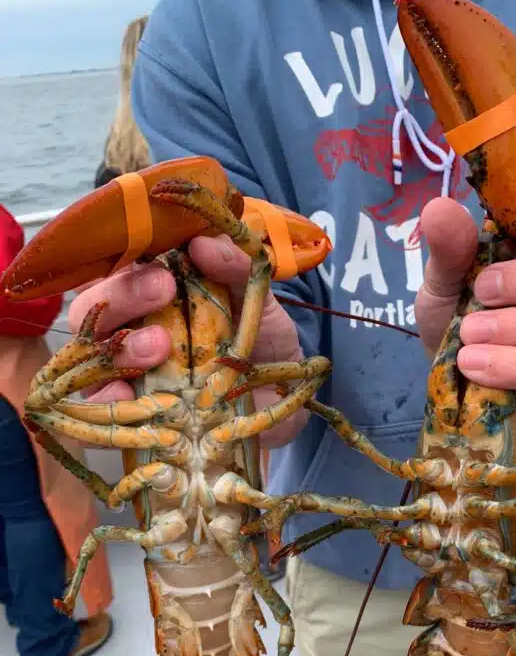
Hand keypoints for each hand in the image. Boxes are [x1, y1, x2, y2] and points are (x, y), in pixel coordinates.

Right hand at [67, 235, 306, 444]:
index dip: (133, 266)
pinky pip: (100, 404)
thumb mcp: (259, 303)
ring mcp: (126, 370)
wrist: (281, 400)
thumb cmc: (262, 343)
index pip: (120, 269)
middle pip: (95, 306)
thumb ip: (236, 269)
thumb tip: (203, 243)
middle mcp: (131, 327)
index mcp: (155, 293)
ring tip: (161, 346)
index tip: (166, 271)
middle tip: (163, 292)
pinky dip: (107, 396)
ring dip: (121, 346)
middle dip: (124, 296)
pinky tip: (126, 391)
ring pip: (92, 353)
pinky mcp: (130, 412)